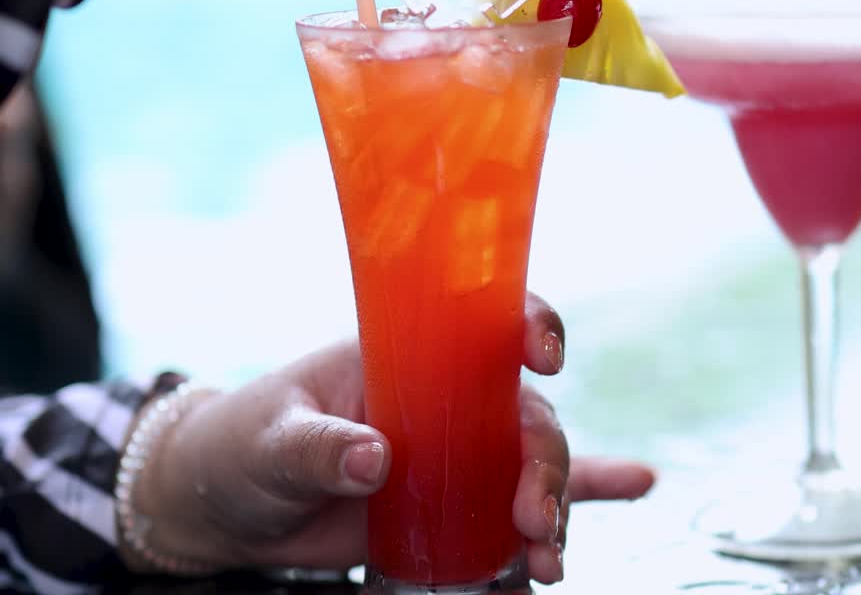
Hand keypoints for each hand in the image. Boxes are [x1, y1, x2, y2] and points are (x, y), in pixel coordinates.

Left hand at [127, 292, 655, 583]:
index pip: (485, 324)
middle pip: (526, 416)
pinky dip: (568, 512)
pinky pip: (519, 507)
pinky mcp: (451, 507)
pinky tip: (613, 510)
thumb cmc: (242, 446)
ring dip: (555, 507)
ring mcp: (455, 456)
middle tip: (533, 520)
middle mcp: (447, 400)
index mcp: (409, 355)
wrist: (224, 508)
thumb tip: (374, 459)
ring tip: (548, 559)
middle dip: (545, 464)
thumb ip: (318, 445)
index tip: (543, 359)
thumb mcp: (272, 439)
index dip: (529, 326)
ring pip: (531, 468)